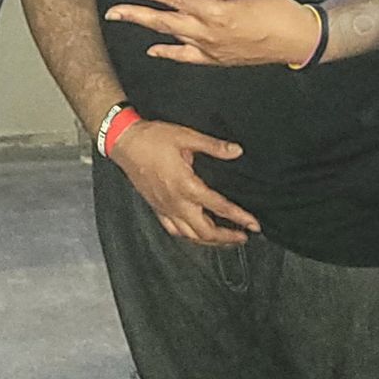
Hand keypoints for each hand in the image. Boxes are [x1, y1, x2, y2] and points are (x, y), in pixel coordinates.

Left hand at [107, 0, 317, 66]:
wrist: (297, 39)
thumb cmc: (277, 6)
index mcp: (216, 10)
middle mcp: (208, 32)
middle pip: (164, 22)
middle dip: (136, 15)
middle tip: (112, 12)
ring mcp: (211, 49)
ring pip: (171, 39)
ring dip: (147, 30)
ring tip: (126, 22)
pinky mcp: (218, 60)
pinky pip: (187, 58)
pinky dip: (168, 53)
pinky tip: (153, 49)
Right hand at [109, 119, 258, 244]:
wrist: (124, 142)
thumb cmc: (153, 138)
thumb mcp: (186, 136)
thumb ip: (213, 146)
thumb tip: (237, 151)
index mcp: (187, 186)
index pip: (219, 207)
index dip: (240, 217)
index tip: (255, 225)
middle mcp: (176, 202)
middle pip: (206, 232)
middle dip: (227, 238)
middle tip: (244, 236)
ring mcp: (165, 208)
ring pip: (190, 236)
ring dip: (210, 241)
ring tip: (225, 240)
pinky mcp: (156, 208)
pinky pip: (174, 230)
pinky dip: (189, 236)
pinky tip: (196, 235)